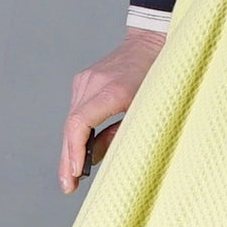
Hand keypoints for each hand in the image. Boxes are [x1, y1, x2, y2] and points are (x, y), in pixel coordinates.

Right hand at [60, 27, 167, 193]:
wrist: (151, 40)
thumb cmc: (158, 77)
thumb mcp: (146, 109)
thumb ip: (120, 133)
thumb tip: (94, 158)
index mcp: (112, 90)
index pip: (79, 123)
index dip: (75, 151)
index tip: (76, 173)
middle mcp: (93, 83)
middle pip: (71, 125)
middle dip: (68, 158)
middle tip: (67, 186)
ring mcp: (85, 79)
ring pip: (71, 119)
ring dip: (71, 147)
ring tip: (71, 176)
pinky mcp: (83, 79)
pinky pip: (77, 110)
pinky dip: (77, 130)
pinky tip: (79, 150)